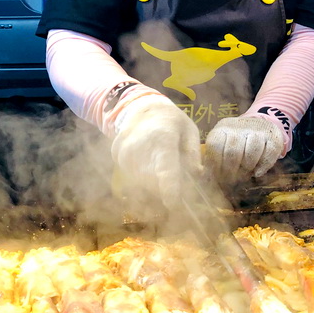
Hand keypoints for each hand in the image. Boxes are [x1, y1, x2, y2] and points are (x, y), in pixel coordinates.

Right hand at [111, 92, 200, 208]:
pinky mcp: (117, 160)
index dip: (170, 190)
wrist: (139, 108)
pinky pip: (133, 180)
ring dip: (156, 186)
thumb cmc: (170, 120)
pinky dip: (144, 181)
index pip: (165, 170)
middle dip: (167, 189)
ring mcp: (125, 155)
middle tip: (178, 181)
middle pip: (154, 183)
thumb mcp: (189, 129)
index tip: (175, 205)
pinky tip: (149, 166)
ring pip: (143, 185)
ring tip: (162, 169)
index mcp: (162, 139)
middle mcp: (140, 149)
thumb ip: (193, 152)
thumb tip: (196, 174)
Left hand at [205, 115, 285, 184]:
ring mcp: (258, 129)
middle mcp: (239, 125)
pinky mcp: (273, 135)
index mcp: (222, 128)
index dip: (216, 165)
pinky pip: (269, 154)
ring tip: (245, 173)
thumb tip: (207, 178)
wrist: (260, 125)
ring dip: (248, 167)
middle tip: (232, 180)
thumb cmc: (235, 143)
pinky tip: (257, 173)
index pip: (215, 146)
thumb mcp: (222, 145)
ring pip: (251, 152)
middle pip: (233, 151)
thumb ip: (214, 158)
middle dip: (232, 170)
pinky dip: (263, 166)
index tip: (218, 177)